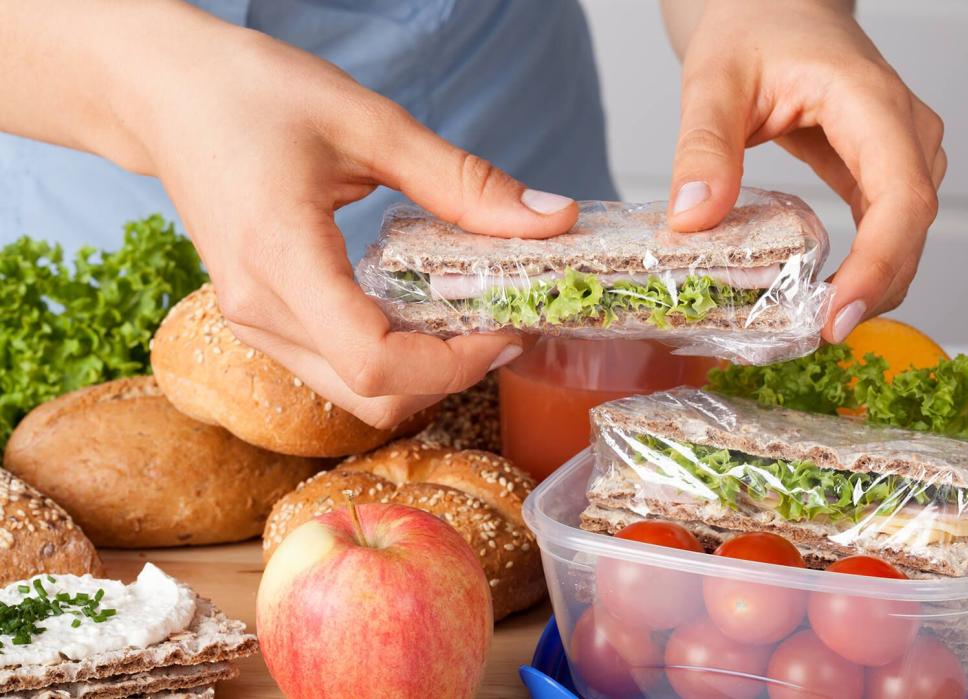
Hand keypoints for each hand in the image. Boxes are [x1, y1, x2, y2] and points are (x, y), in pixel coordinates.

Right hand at [117, 7, 577, 426]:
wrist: (164, 95)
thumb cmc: (252, 94)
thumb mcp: (368, 123)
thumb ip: (462, 180)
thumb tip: (553, 218)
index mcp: (282, 260)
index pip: (376, 363)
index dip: (454, 364)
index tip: (505, 326)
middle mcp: (259, 310)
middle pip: (373, 398)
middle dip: (449, 375)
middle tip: (498, 321)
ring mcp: (252, 324)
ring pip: (354, 394)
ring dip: (421, 370)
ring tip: (466, 312)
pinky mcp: (257, 320)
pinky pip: (333, 368)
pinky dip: (389, 356)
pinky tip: (418, 307)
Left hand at [661, 0, 945, 341]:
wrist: (774, 7)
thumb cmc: (753, 27)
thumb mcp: (713, 81)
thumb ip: (703, 148)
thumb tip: (694, 221)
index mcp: (871, 102)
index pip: (901, 197)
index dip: (878, 264)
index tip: (839, 316)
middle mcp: (904, 129)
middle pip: (911, 228)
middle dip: (872, 290)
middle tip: (816, 336)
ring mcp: (902, 152)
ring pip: (906, 236)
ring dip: (871, 285)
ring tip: (816, 323)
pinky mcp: (884, 170)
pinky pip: (888, 230)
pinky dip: (862, 269)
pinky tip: (824, 297)